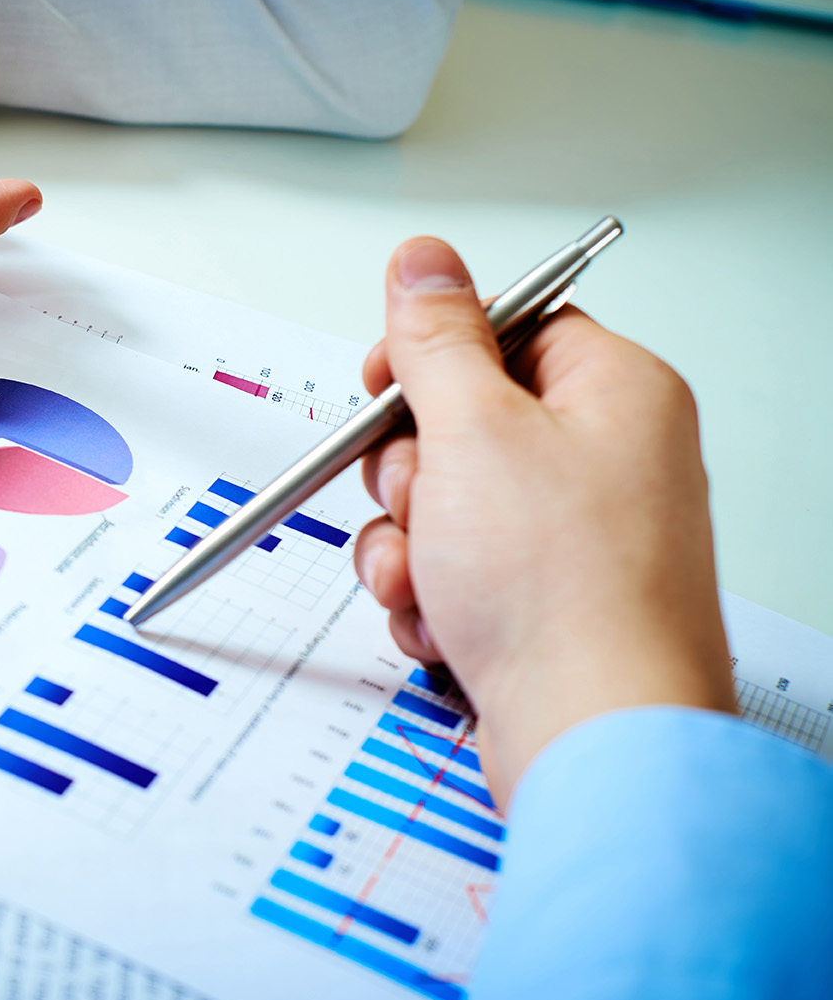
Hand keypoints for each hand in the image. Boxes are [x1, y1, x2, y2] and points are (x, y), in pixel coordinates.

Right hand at [352, 237, 735, 803]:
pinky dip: (426, 594)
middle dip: (406, 470)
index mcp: (613, 392)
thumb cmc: (564, 592)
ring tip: (428, 577)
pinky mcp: (540, 601)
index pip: (505, 326)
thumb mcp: (473, 429)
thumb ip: (435, 339)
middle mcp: (603, 459)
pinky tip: (442, 623)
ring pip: (441, 503)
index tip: (387, 386)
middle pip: (458, 420)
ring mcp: (572, 536)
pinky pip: (450, 570)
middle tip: (422, 496)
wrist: (591, 737)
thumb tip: (423, 261)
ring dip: (405, 542)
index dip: (431, 355)